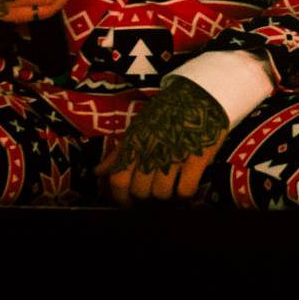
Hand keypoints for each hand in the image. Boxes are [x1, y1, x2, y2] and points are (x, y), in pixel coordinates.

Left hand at [99, 78, 228, 206]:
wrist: (201, 94)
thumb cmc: (167, 112)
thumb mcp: (138, 127)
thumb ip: (119, 153)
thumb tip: (97, 172)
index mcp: (134, 143)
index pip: (118, 181)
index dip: (121, 199)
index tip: (129, 205)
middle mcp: (151, 150)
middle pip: (141, 192)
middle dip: (147, 197)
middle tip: (156, 191)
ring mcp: (174, 155)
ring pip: (163, 194)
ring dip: (168, 195)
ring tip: (173, 186)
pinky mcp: (196, 158)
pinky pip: (186, 190)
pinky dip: (186, 193)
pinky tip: (188, 185)